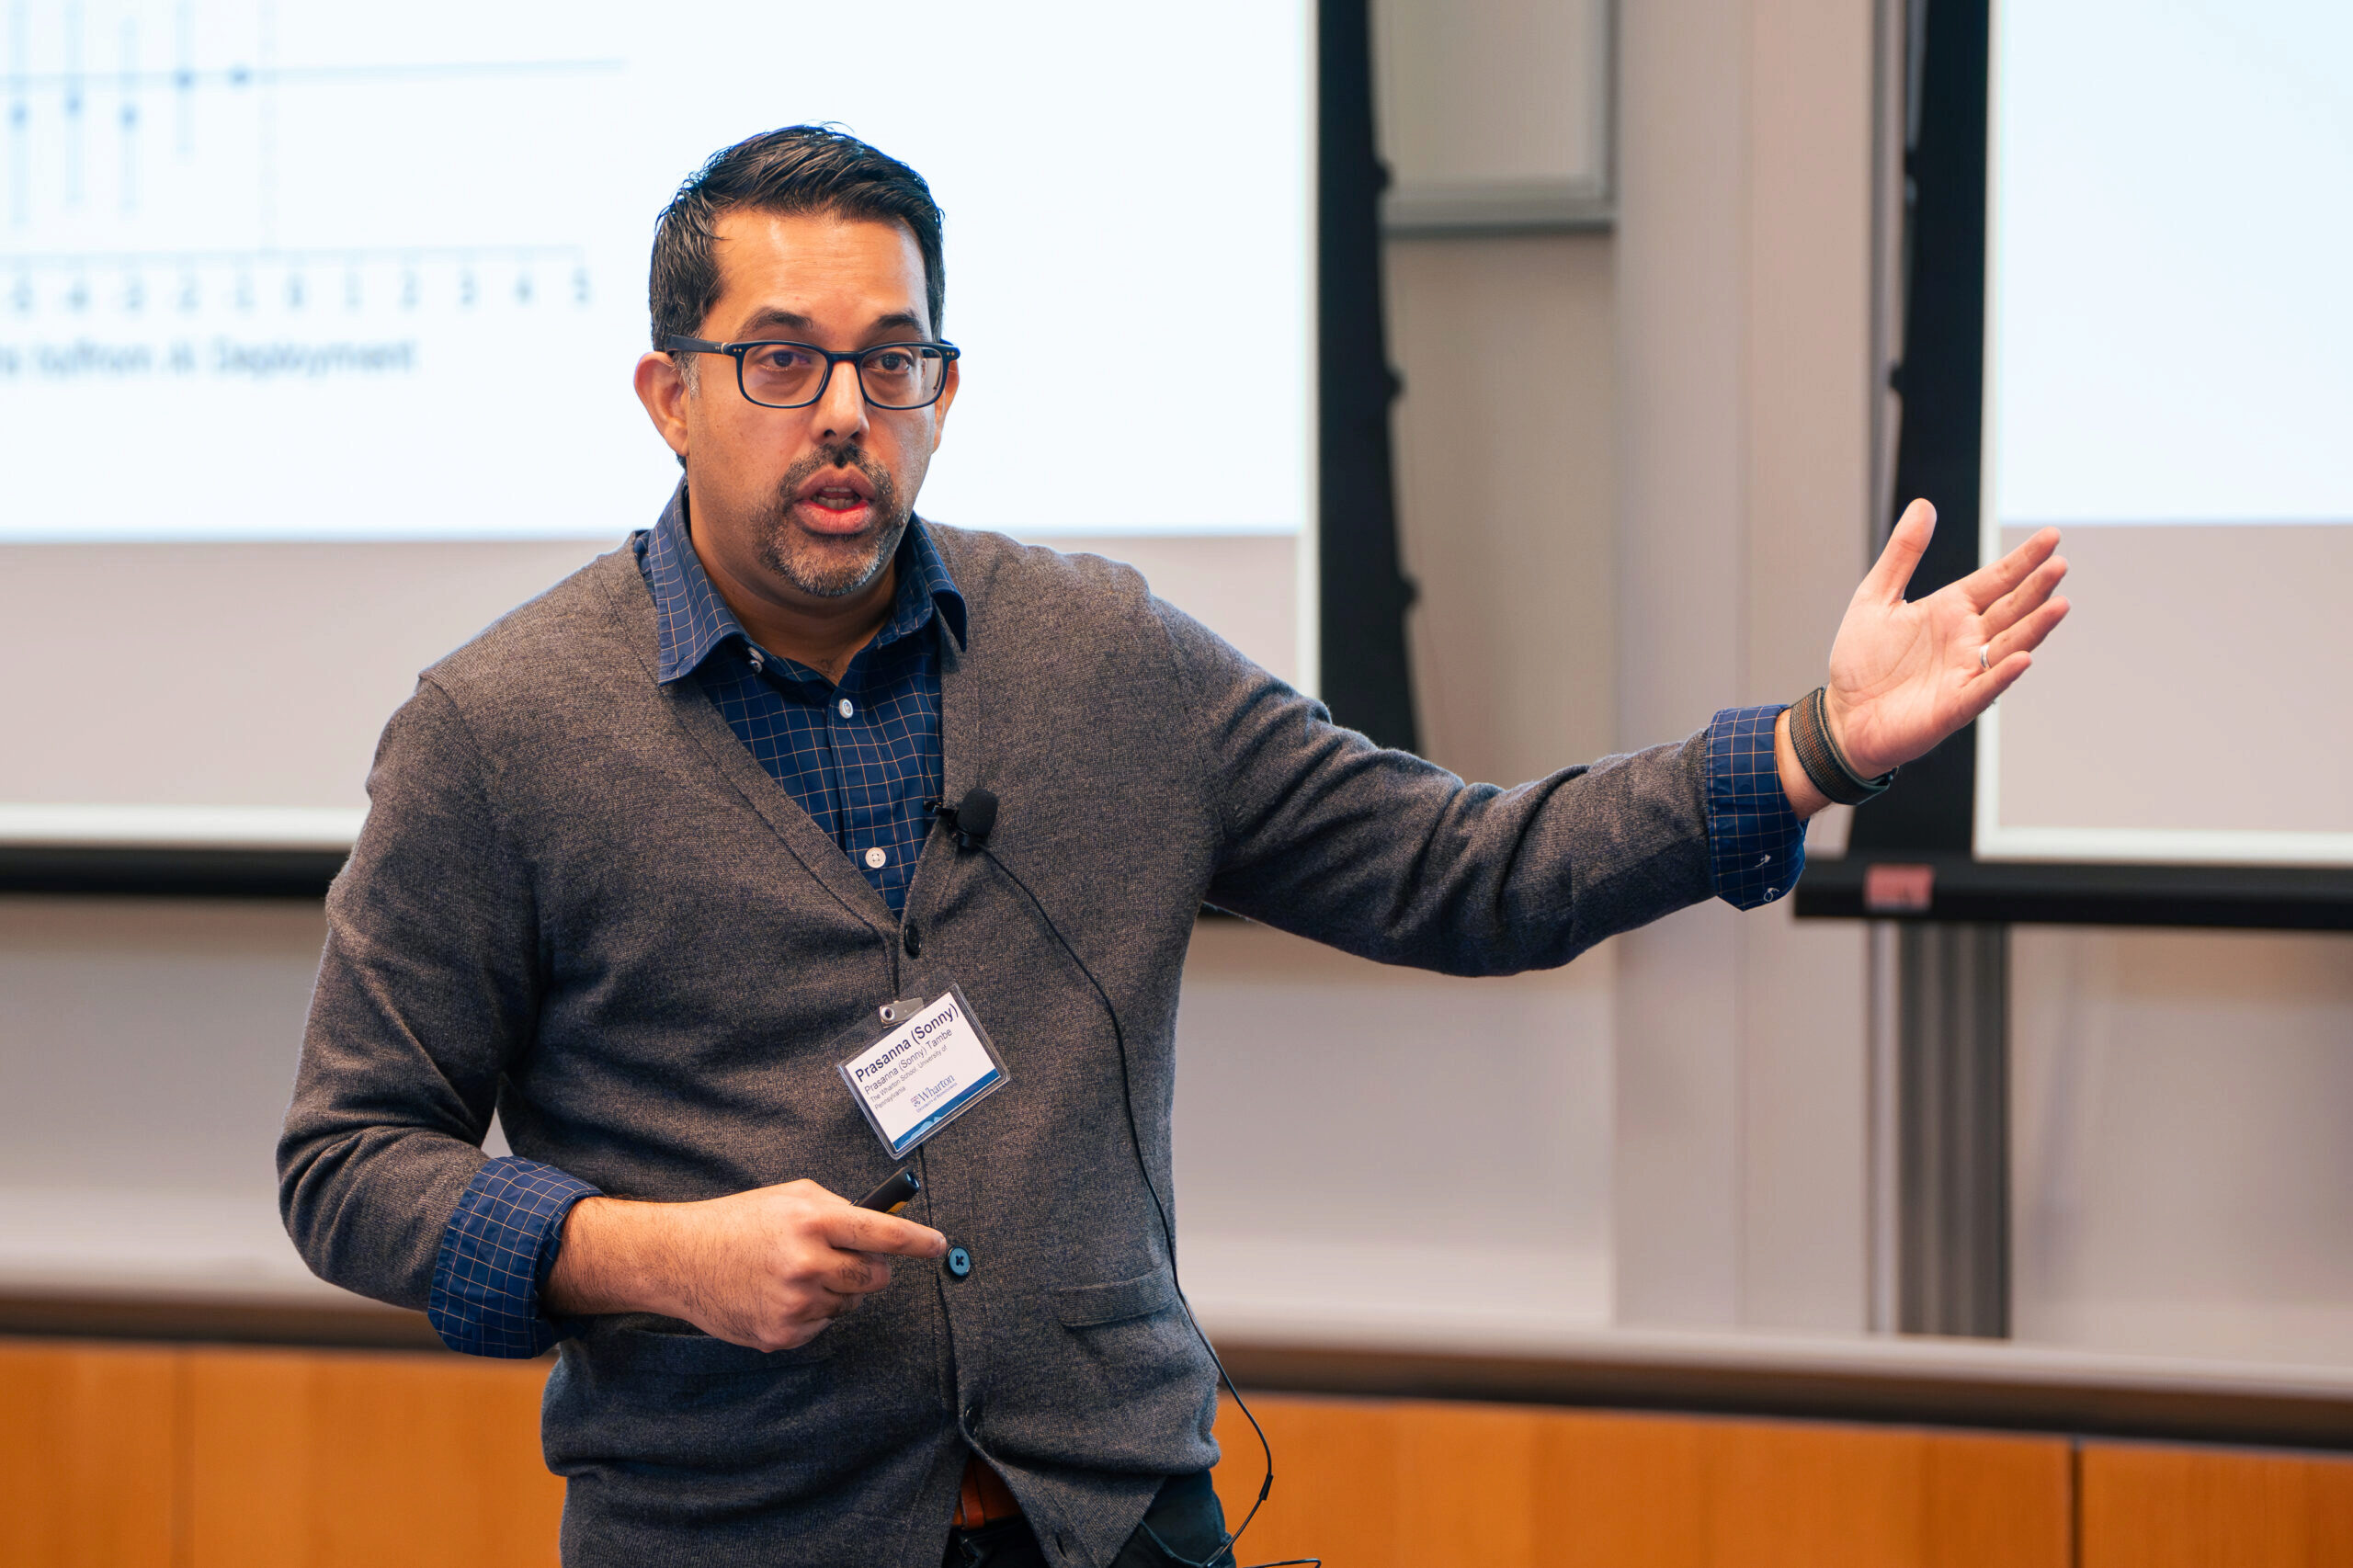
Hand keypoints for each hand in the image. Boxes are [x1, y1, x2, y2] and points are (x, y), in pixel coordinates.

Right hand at [544, 1179, 947, 1351]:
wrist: (683, 1258)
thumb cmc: (741, 1222)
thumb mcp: (792, 1197)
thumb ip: (840, 1210)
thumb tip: (885, 1231)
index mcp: (814, 1220)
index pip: (883, 1234)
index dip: (917, 1242)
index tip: (938, 1245)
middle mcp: (808, 1262)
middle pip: (874, 1277)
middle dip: (869, 1269)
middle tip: (844, 1259)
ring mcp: (795, 1302)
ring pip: (849, 1303)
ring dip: (836, 1291)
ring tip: (795, 1273)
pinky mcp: (782, 1333)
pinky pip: (822, 1326)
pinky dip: (811, 1313)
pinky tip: (780, 1295)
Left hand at [1819, 500, 2069, 778]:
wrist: (1842, 715)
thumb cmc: (1860, 661)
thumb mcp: (1875, 597)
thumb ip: (1902, 554)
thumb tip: (1923, 505)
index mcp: (1951, 610)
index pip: (1997, 580)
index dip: (2023, 560)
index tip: (2051, 535)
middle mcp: (1966, 639)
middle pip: (2011, 609)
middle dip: (2036, 588)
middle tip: (2059, 564)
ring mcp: (1964, 672)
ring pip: (2008, 646)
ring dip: (2034, 627)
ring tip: (2059, 603)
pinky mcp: (1954, 706)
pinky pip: (1984, 688)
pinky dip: (2003, 674)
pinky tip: (2023, 657)